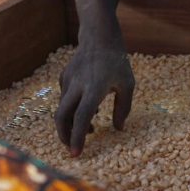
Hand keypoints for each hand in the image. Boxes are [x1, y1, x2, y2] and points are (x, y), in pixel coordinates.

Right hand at [55, 41, 134, 155]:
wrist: (99, 37)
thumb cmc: (117, 62)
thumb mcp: (127, 84)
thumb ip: (123, 108)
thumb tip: (118, 129)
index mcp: (94, 89)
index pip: (81, 118)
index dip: (77, 138)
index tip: (76, 154)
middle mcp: (77, 86)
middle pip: (62, 116)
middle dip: (64, 136)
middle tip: (72, 148)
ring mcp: (68, 81)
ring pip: (62, 109)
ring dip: (71, 123)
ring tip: (89, 128)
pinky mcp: (64, 77)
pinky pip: (64, 98)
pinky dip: (71, 109)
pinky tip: (85, 108)